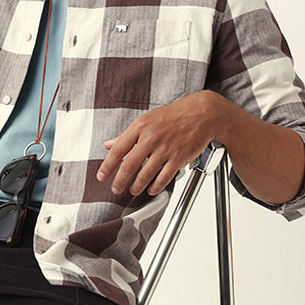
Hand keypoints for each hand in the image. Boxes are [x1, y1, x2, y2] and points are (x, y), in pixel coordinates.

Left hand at [97, 93, 219, 197]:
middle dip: (120, 181)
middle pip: (129, 165)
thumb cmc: (174, 115)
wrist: (202, 113)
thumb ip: (127, 135)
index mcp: (140, 127)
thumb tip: (109, 144)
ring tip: (134, 190)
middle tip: (116, 189)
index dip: (107, 166)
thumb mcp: (146, 120)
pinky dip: (155, 187)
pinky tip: (151, 189)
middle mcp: (151, 138)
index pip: (118, 150)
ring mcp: (165, 149)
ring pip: (145, 174)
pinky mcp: (178, 158)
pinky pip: (163, 178)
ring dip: (137, 186)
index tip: (101, 176)